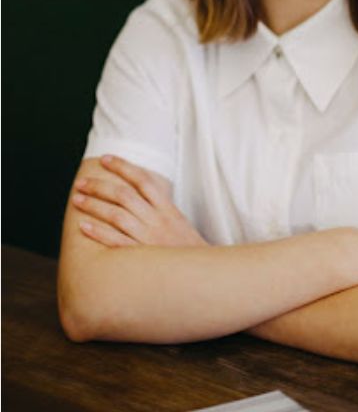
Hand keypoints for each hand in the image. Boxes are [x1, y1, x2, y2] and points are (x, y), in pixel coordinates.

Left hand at [72, 155, 206, 248]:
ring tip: (77, 199)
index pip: (143, 180)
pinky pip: (115, 241)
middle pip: (124, 195)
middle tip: (81, 182)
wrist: (201, 276)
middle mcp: (157, 220)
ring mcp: (148, 238)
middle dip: (100, 186)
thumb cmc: (187, 251)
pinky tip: (83, 225)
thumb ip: (160, 209)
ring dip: (94, 205)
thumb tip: (138, 195)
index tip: (105, 159)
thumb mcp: (179, 223)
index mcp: (167, 209)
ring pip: (116, 215)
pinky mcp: (141, 257)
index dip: (123, 167)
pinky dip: (98, 232)